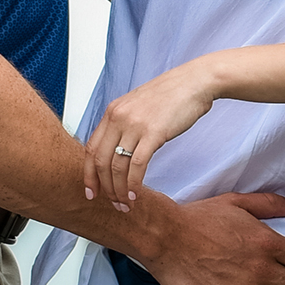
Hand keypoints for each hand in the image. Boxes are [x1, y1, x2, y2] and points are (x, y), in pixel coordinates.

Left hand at [85, 57, 216, 209]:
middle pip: (101, 161)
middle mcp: (119, 117)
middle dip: (104, 187)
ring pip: (117, 166)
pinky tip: (136, 194)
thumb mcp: (138, 105)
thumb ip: (125, 123)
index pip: (91, 149)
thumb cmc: (172, 94)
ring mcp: (135, 125)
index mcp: (113, 111)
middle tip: (112, 203)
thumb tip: (118, 149)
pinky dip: (134, 184)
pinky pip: (137, 165)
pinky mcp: (153, 133)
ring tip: (125, 203)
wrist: (195, 82)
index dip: (89, 174)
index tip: (92, 191)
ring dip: (119, 190)